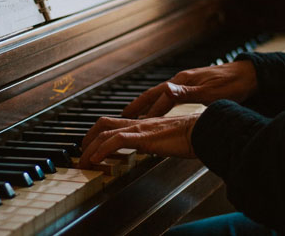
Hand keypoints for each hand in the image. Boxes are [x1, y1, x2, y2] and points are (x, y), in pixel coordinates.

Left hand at [79, 115, 198, 168]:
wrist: (203, 130)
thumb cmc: (191, 135)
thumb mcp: (167, 139)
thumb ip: (156, 142)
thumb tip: (151, 149)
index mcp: (142, 123)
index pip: (114, 123)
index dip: (99, 133)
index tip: (92, 145)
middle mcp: (137, 123)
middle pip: (103, 124)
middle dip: (87, 138)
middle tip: (81, 151)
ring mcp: (139, 128)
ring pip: (104, 132)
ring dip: (90, 147)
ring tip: (83, 161)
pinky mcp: (143, 137)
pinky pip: (116, 141)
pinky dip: (102, 150)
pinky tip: (96, 159)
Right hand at [122, 60, 256, 117]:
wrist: (250, 75)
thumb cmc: (233, 84)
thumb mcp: (211, 92)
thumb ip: (187, 93)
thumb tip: (166, 90)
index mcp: (184, 82)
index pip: (160, 98)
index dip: (147, 111)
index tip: (134, 122)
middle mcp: (181, 80)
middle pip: (154, 93)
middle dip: (138, 105)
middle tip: (124, 115)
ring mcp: (186, 82)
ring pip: (160, 94)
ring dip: (147, 104)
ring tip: (136, 114)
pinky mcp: (192, 86)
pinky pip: (169, 96)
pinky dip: (159, 103)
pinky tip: (159, 109)